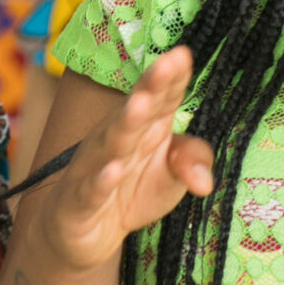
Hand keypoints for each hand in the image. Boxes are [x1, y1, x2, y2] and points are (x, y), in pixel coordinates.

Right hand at [37, 47, 213, 272]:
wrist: (78, 230)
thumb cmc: (128, 192)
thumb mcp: (170, 178)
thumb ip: (192, 162)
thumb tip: (205, 181)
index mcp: (144, 128)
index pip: (160, 97)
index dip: (171, 77)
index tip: (183, 54)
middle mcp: (116, 139)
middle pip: (134, 110)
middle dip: (149, 86)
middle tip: (166, 63)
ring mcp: (94, 167)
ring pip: (110, 143)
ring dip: (125, 123)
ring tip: (140, 104)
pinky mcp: (80, 201)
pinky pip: (91, 189)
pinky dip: (101, 180)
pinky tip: (112, 170)